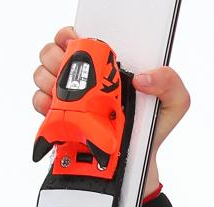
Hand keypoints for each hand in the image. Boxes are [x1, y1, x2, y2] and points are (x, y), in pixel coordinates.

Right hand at [33, 27, 190, 197]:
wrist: (136, 163)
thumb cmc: (153, 128)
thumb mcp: (175, 103)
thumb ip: (170, 82)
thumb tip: (142, 78)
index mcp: (108, 66)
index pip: (79, 38)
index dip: (70, 36)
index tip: (74, 43)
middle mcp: (86, 78)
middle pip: (54, 52)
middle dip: (56, 57)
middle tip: (68, 70)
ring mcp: (69, 96)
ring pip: (42, 73)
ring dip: (49, 79)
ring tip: (65, 92)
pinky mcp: (58, 116)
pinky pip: (38, 101)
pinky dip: (43, 102)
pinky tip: (58, 108)